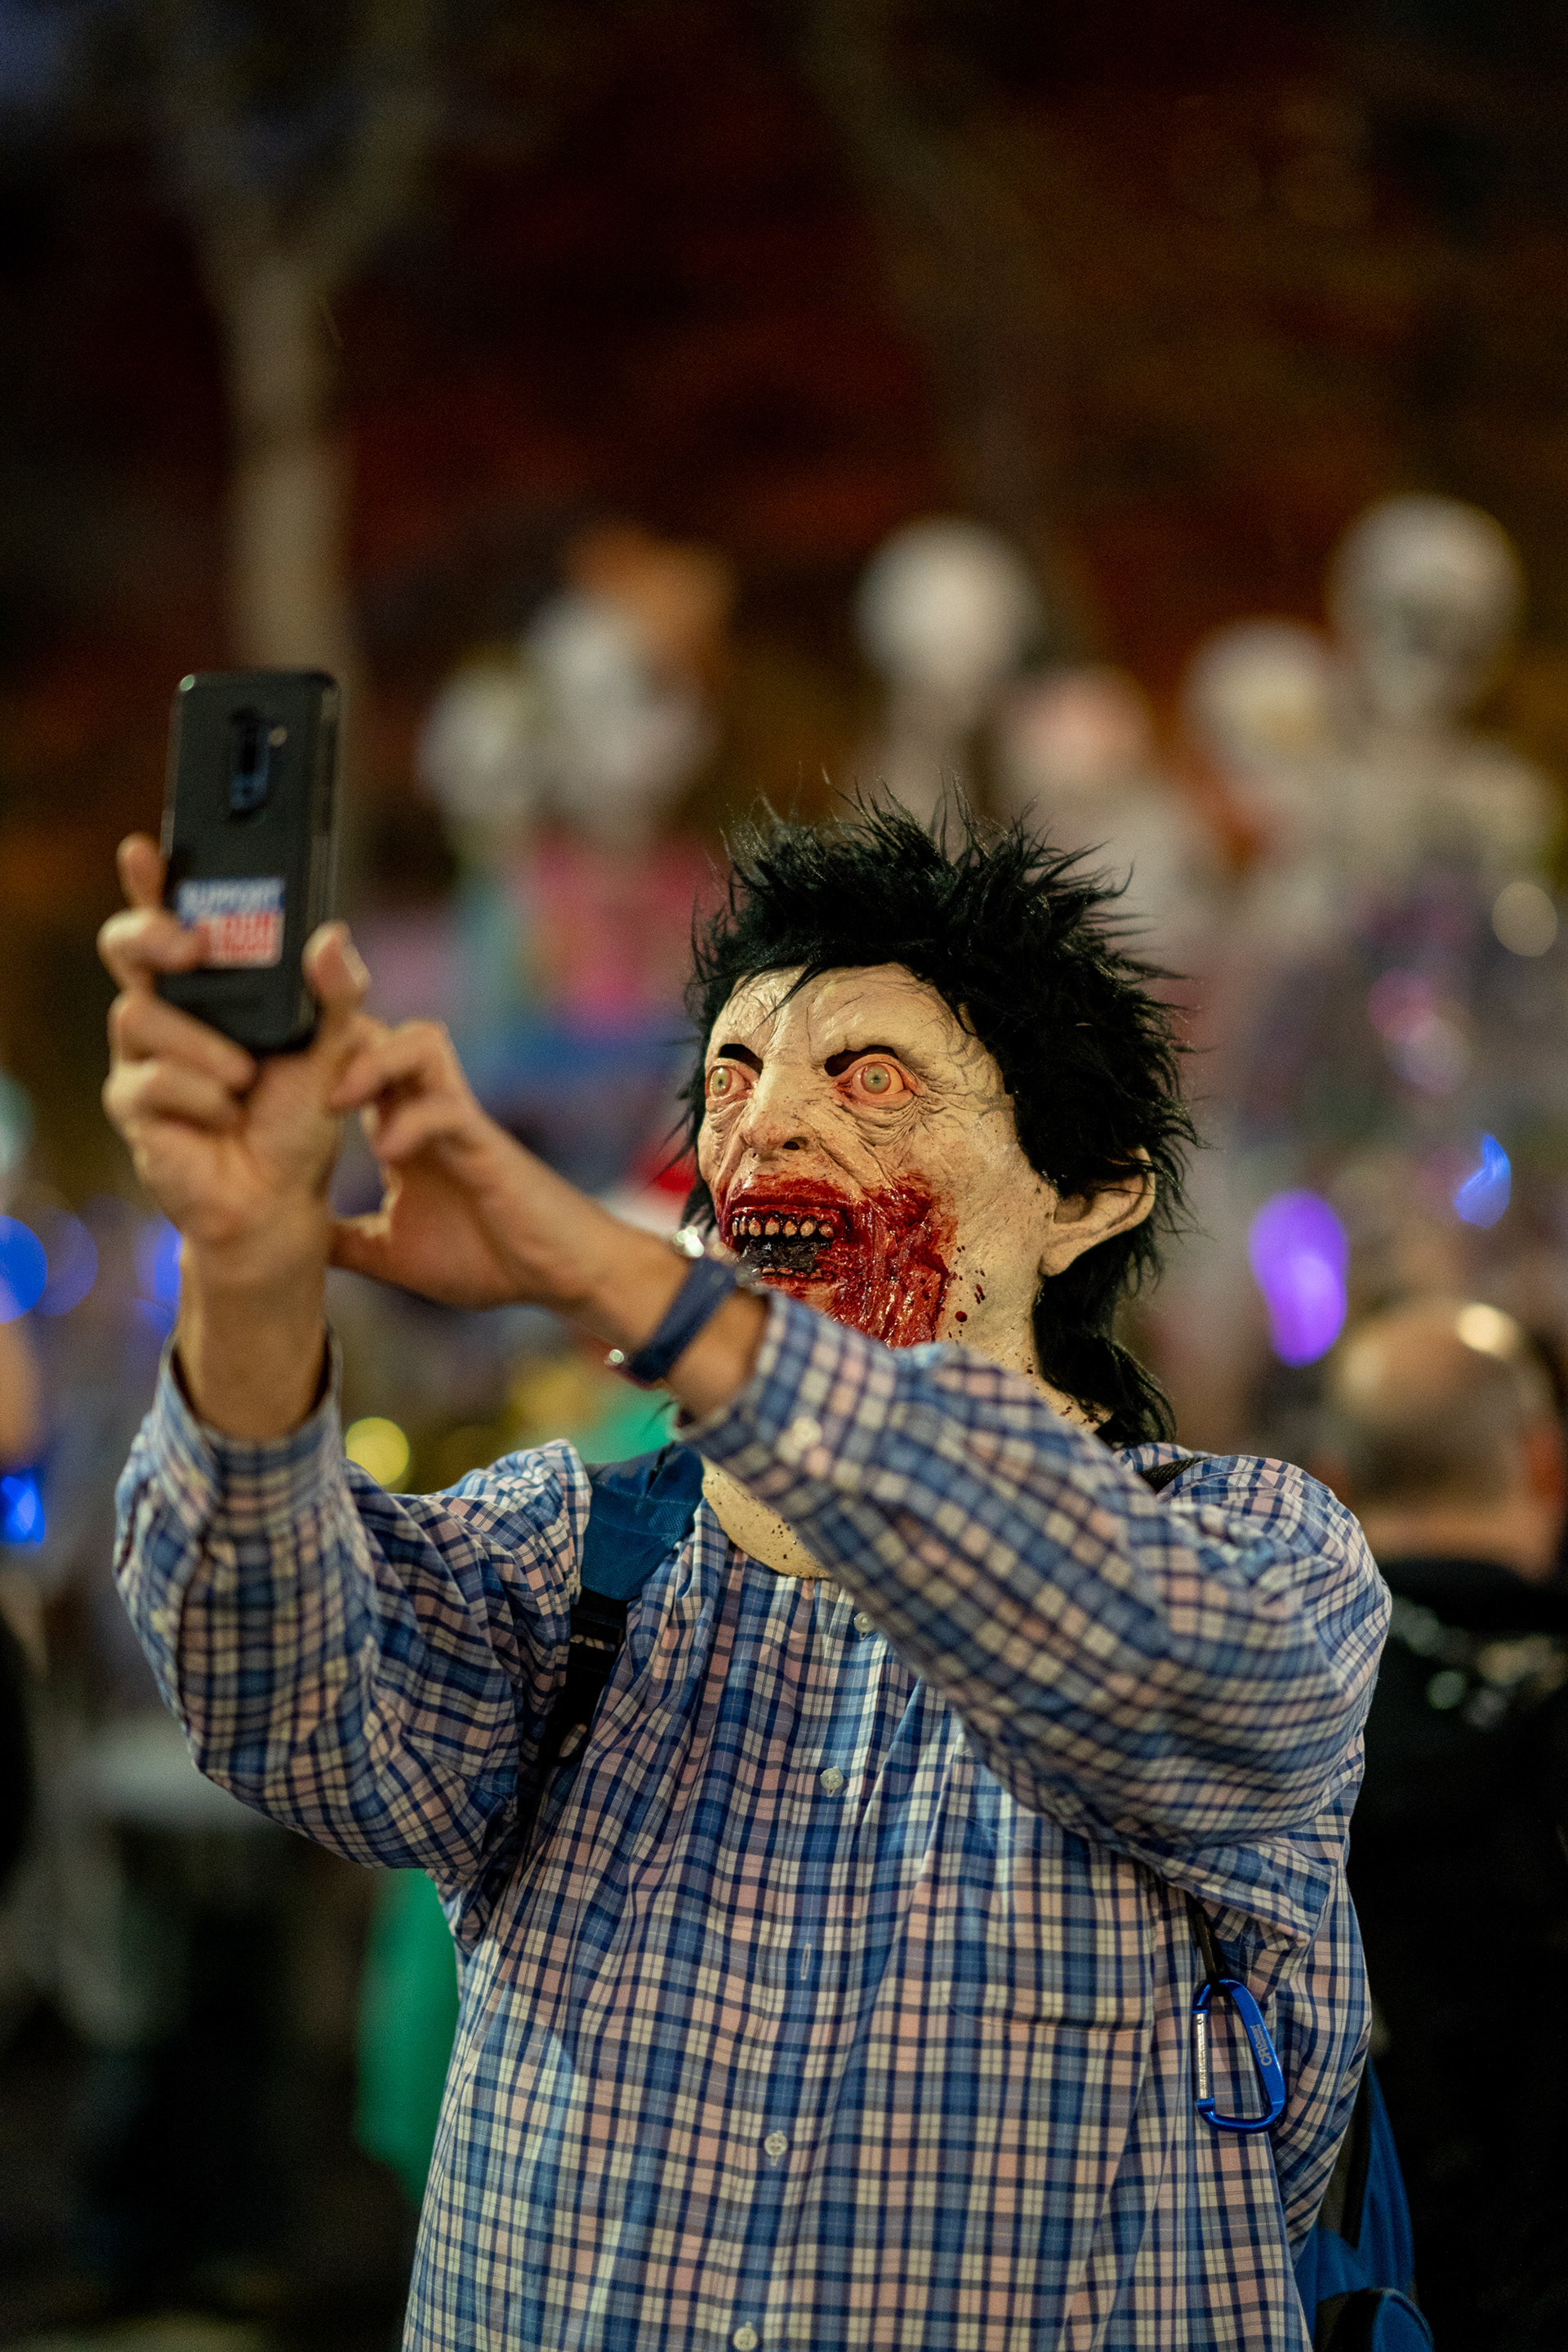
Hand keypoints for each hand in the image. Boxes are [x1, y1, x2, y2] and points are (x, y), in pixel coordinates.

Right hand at [100, 835, 367, 1285]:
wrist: (282, 1199)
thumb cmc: (301, 1116)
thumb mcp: (336, 1048)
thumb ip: (339, 992)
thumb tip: (331, 935)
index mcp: (215, 985)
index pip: (173, 916)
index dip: (152, 881)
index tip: (145, 849)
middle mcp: (170, 1009)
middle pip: (129, 947)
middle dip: (153, 934)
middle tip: (193, 946)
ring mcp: (144, 1055)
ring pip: (142, 1016)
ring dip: (204, 1047)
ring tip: (244, 1077)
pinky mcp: (133, 1104)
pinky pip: (151, 1079)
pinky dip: (200, 1096)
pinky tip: (225, 1114)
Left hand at [327, 1019, 767, 1416]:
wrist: (555, 1275)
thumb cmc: (487, 1257)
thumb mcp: (390, 1253)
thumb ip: (343, 1240)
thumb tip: (286, 1242)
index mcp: (399, 1129)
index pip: (347, 1064)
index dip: (305, 1057)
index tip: (256, 1077)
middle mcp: (424, 1110)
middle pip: (377, 1030)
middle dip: (331, 1034)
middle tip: (285, 1069)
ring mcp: (457, 1119)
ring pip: (419, 1041)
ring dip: (373, 1062)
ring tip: (335, 1101)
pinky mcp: (485, 1142)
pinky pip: (446, 1108)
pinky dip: (412, 1124)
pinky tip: (388, 1157)